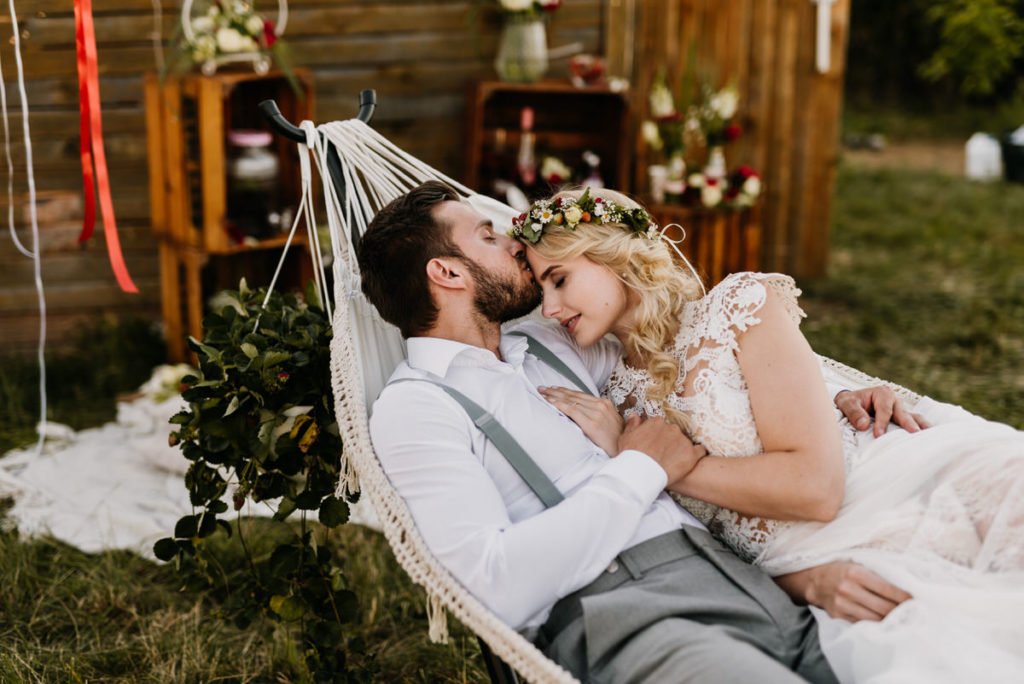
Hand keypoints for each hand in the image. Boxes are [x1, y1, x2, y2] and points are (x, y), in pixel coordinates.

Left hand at [539, 386, 623, 456]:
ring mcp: (597, 413)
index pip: (580, 395)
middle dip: (556, 391)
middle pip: (573, 396)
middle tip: (542, 388)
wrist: (627, 451)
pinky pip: (572, 411)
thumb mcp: (609, 423)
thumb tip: (584, 413)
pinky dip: (560, 405)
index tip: (553, 389)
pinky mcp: (592, 423)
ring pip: (571, 401)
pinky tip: (550, 403)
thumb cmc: (617, 440)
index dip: (565, 391)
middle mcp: (601, 405)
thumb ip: (597, 415)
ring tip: (543, 393)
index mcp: (605, 403)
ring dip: (554, 396)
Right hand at [618, 414, 705, 486]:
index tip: (655, 444)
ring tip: (674, 461)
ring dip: (681, 449)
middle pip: (674, 433)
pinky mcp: (691, 454)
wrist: (640, 473)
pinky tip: (691, 460)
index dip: (658, 436)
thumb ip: (632, 425)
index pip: (661, 426)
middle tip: (663, 454)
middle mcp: (672, 428)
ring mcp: (683, 440)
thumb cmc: (630, 456)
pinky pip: (700, 451)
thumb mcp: (625, 437)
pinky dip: (697, 454)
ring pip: (685, 442)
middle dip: (670, 442)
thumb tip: (635, 416)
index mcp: (657, 423)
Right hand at [775, 561, 911, 621]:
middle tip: (913, 611)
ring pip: (875, 619)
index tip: (916, 599)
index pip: (888, 589)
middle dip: (901, 611)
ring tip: (901, 617)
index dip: (905, 597)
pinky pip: (863, 624)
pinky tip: (884, 621)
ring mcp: (842, 604)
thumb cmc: (840, 568)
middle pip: (884, 607)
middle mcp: (848, 589)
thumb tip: (905, 583)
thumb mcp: (857, 563)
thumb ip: (877, 572)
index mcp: (856, 573)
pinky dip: (876, 624)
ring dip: (891, 620)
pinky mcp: (838, 616)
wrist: (813, 580)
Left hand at [834, 387, 929, 436]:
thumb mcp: (846, 404)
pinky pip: (914, 423)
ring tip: (930, 436)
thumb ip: (854, 413)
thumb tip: (863, 425)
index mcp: (882, 393)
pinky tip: (929, 438)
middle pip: (902, 413)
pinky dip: (921, 429)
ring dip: (921, 426)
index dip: (882, 422)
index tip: (879, 435)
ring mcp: (901, 410)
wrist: (851, 402)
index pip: (884, 410)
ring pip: (913, 417)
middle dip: (908, 423)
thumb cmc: (849, 402)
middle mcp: (895, 401)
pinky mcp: (903, 418)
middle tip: (914, 433)